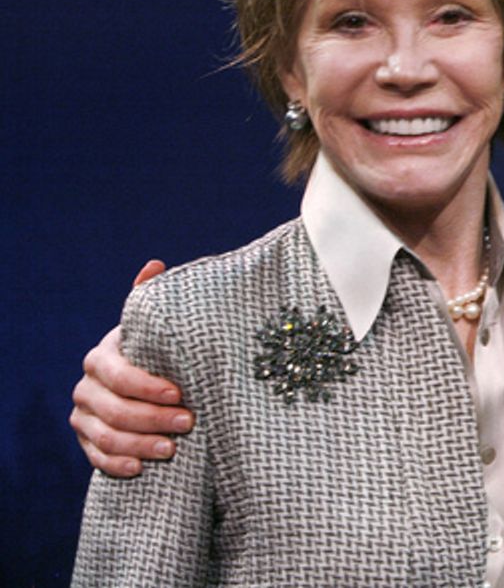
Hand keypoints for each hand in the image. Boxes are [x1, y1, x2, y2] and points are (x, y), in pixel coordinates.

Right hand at [68, 261, 194, 476]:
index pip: (118, 373)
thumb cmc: (159, 353)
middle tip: (188, 424)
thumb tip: (155, 265)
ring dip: (139, 445)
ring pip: (106, 435)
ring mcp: (84, 416)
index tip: (180, 394)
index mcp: (104, 356)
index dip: (146, 385)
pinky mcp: (86, 441)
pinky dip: (117, 464)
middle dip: (152, 418)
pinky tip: (140, 470)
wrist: (145, 384)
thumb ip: (152, 301)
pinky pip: (96, 458)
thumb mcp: (157, 330)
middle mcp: (87, 386)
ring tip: (172, 450)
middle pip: (113, 408)